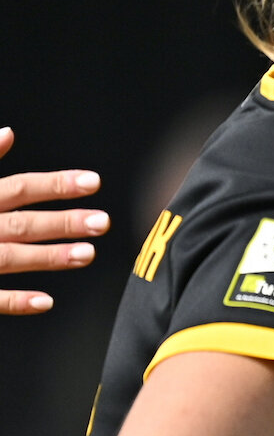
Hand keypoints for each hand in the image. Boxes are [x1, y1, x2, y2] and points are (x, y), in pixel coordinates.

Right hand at [0, 128, 106, 314]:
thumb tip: (8, 134)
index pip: (19, 188)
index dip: (57, 184)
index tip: (93, 181)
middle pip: (21, 223)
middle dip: (62, 222)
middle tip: (103, 222)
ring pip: (9, 257)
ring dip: (48, 257)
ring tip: (86, 254)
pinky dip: (15, 300)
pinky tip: (45, 301)